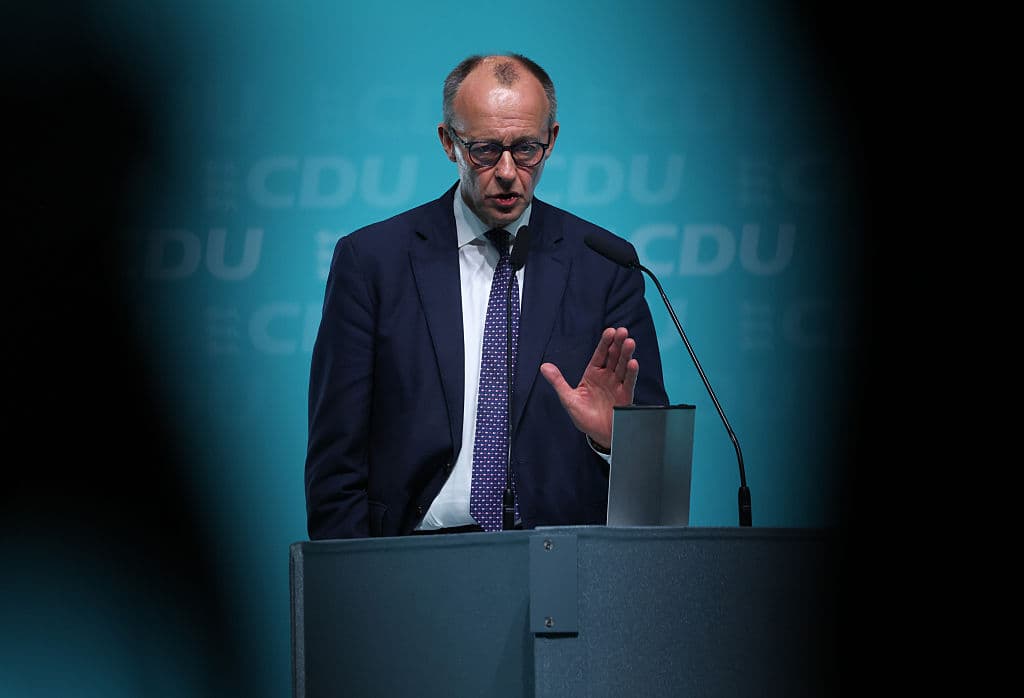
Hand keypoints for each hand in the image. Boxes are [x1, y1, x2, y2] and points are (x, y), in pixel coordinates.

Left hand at [539, 327, 638, 449]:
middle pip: (613, 357)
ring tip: (630, 342)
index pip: (599, 355)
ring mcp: (617, 385)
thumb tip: (544, 367)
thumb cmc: (583, 417)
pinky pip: (629, 382)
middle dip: (618, 344)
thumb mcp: (568, 398)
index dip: (605, 343)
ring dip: (626, 354)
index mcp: (593, 374)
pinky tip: (633, 363)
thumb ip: (558, 381)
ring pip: (622, 366)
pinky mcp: (625, 396)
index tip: (610, 331)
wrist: (597, 435)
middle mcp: (607, 377)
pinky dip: (631, 373)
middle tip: (622, 331)